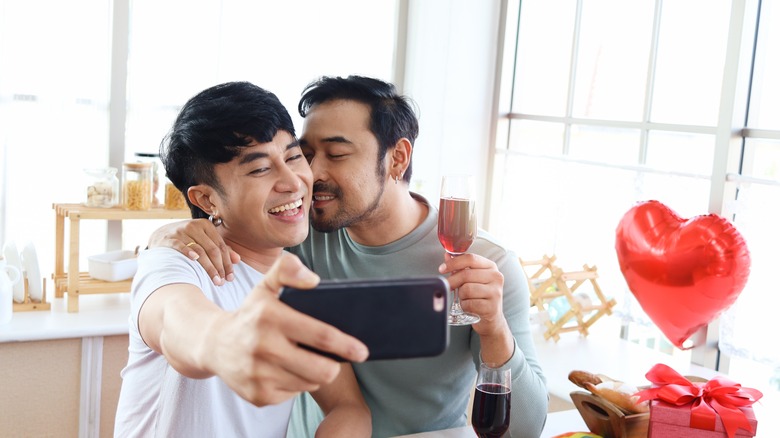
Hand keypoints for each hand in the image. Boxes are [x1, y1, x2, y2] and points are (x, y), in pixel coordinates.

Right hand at [148, 219, 239, 284]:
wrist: (161, 235)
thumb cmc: (188, 239)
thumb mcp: (204, 240)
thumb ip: (220, 248)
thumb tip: (237, 260)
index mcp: (206, 225)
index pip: (221, 246)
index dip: (227, 262)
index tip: (231, 277)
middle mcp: (194, 226)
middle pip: (212, 249)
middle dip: (219, 267)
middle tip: (222, 282)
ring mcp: (181, 232)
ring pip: (200, 251)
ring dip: (208, 267)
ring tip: (215, 280)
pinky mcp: (169, 238)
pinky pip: (180, 246)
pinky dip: (188, 252)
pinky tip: (195, 260)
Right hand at [202, 253, 368, 405]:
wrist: (214, 344)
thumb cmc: (251, 313)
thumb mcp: (265, 285)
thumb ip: (288, 269)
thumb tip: (314, 280)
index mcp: (269, 317)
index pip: (320, 335)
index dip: (346, 345)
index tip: (362, 351)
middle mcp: (262, 347)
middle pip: (321, 368)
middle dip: (335, 364)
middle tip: (337, 359)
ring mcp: (259, 375)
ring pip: (311, 382)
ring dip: (316, 373)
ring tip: (308, 360)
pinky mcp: (258, 395)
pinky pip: (295, 393)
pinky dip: (298, 383)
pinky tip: (289, 370)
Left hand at [438, 253, 513, 362]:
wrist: (492, 320)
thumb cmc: (480, 297)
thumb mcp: (472, 280)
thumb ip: (461, 267)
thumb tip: (447, 255)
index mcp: (491, 267)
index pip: (470, 258)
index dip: (453, 263)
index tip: (442, 269)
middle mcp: (496, 277)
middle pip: (466, 275)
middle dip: (452, 281)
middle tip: (448, 287)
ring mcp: (496, 292)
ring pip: (466, 289)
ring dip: (461, 296)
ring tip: (466, 299)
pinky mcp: (492, 307)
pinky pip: (469, 304)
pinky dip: (465, 306)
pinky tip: (469, 307)